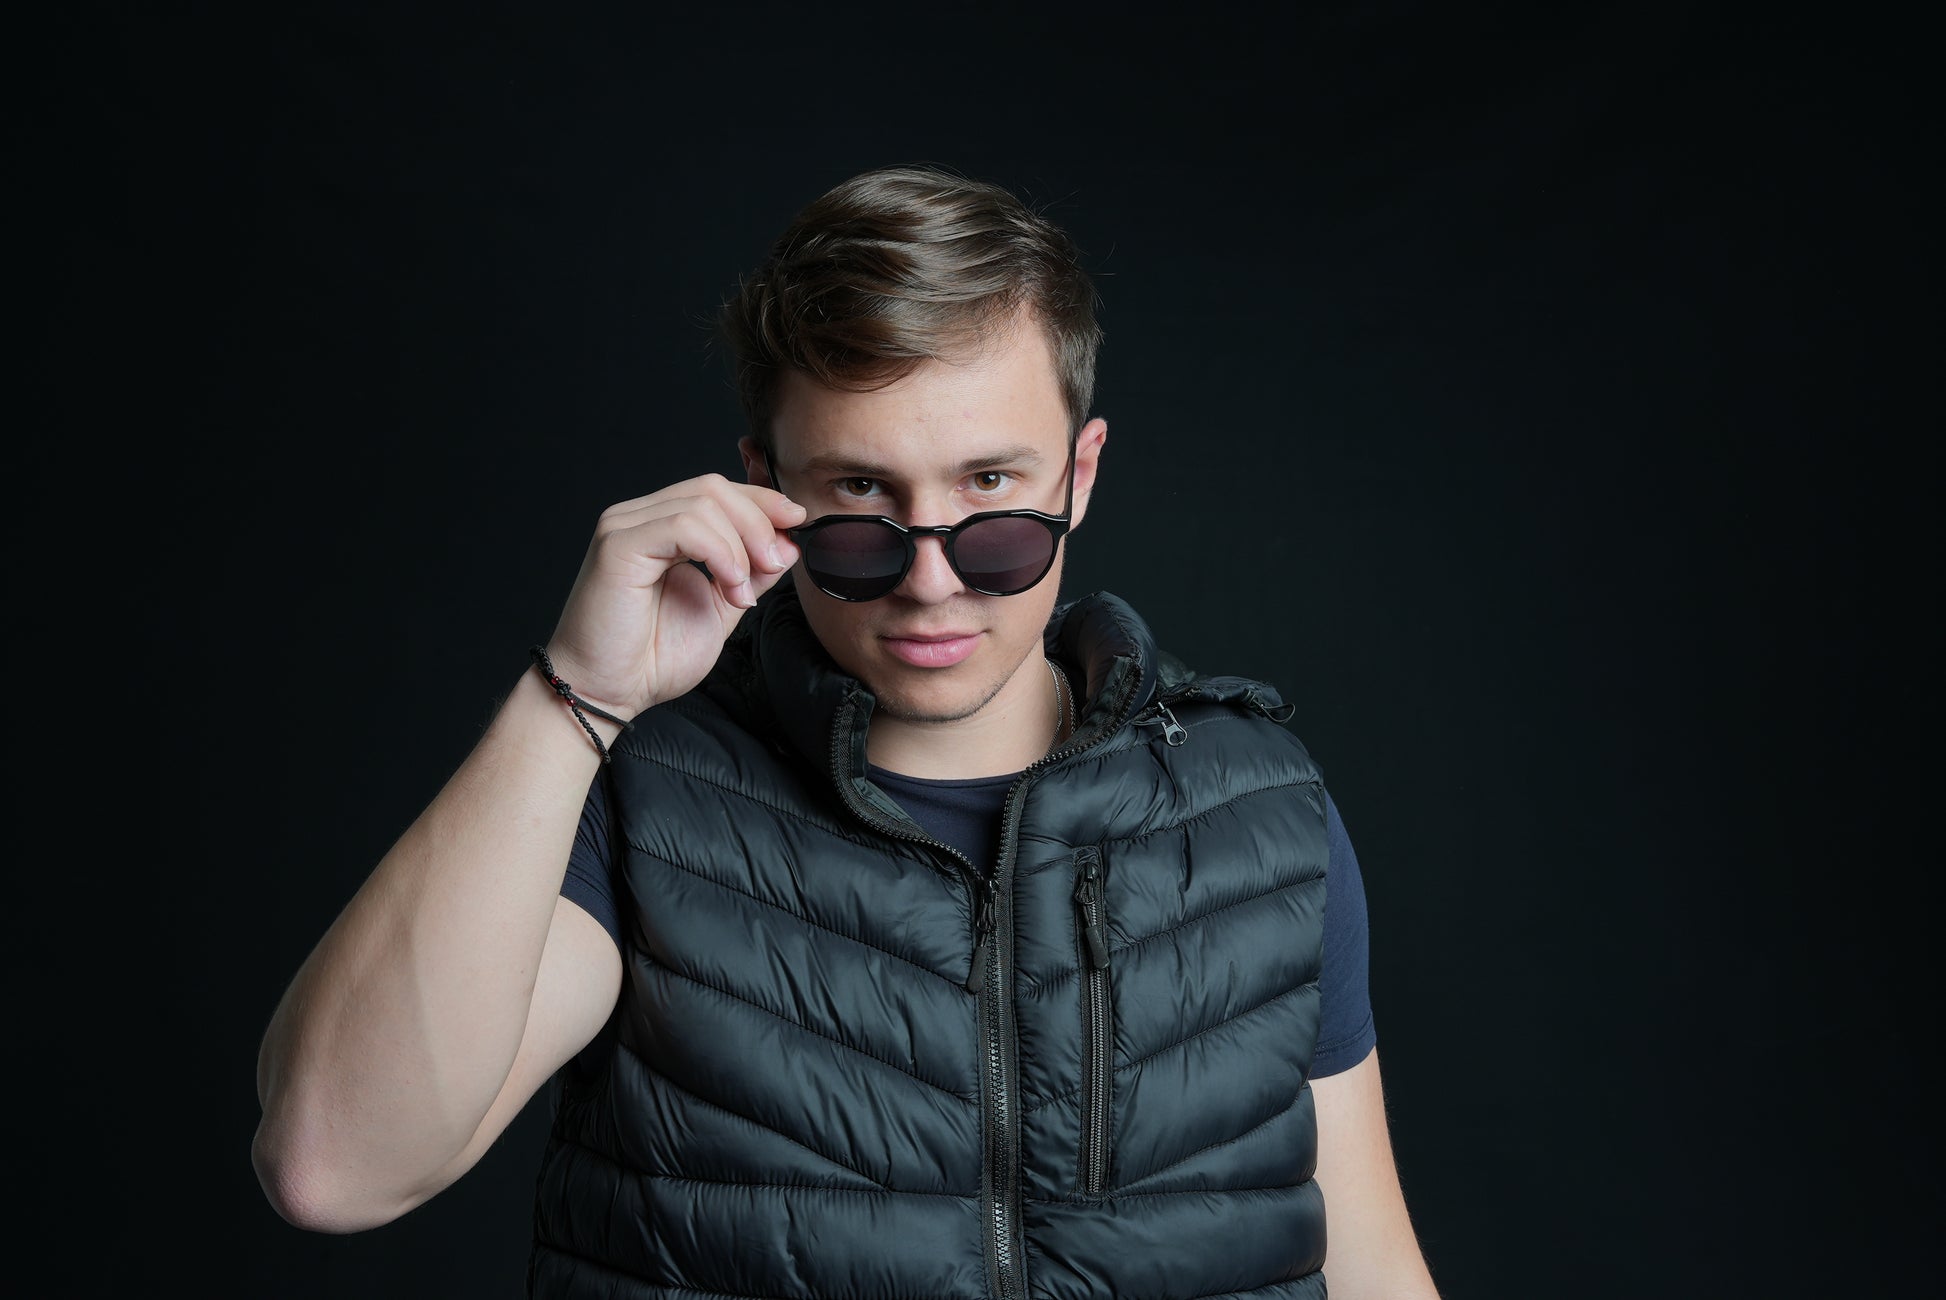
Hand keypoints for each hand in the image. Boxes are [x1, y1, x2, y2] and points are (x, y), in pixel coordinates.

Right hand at [539, 473, 805, 717]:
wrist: (607, 693)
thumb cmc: (650, 658)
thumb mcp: (720, 609)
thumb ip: (750, 574)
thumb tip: (787, 544)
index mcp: (661, 527)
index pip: (718, 491)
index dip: (762, 502)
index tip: (797, 524)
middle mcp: (640, 518)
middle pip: (714, 488)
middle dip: (758, 522)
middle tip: (776, 563)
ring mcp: (625, 526)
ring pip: (703, 502)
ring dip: (740, 546)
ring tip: (742, 593)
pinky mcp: (618, 545)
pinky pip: (683, 525)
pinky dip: (719, 552)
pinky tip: (729, 586)